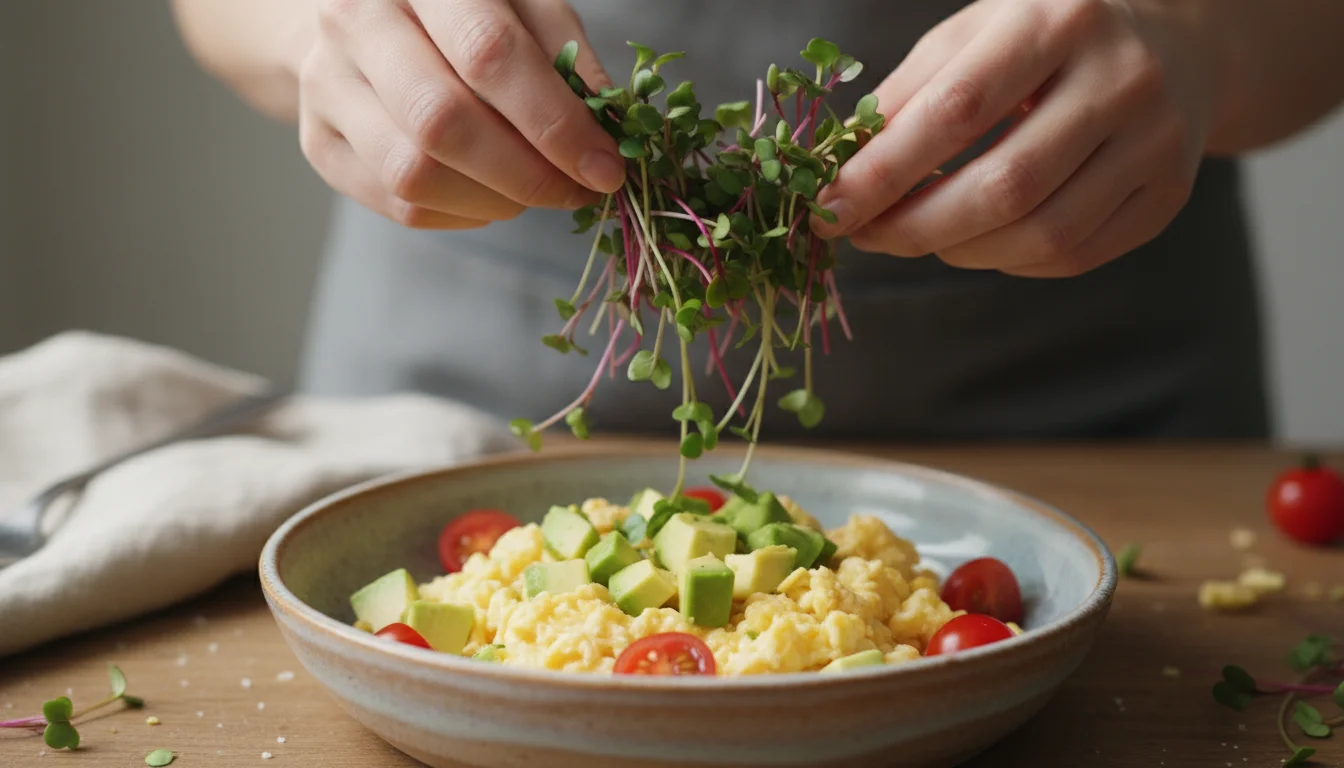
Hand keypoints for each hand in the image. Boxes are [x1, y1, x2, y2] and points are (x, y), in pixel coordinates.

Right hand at [297, 0, 625, 228]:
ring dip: (494, 200)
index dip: (553, 122)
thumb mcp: (523, 3)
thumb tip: (606, 131)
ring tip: (534, 191)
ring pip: (414, 174)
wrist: (367, 14)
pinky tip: (492, 195)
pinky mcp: (320, 143)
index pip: (488, 54)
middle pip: (442, 123)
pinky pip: (398, 204)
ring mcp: (327, 85)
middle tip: (575, 191)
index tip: (604, 168)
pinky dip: (463, 213)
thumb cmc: (465, 8)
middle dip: (526, 174)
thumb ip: (566, 57)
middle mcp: (356, 21)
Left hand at [813, 0, 1215, 276]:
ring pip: (1041, 234)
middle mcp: (1120, 77)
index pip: (957, 111)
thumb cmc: (1042, 40)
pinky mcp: (1167, 196)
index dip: (884, 171)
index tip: (830, 207)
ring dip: (958, 252)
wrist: (1173, 44)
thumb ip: (907, 95)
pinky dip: (1007, 262)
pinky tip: (979, 240)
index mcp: (1057, 20)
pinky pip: (1071, 256)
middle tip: (865, 237)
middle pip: (1004, 186)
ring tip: (917, 235)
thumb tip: (840, 171)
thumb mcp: (972, 37)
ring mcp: (1156, 141)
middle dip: (916, 227)